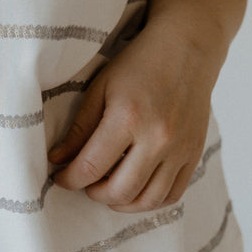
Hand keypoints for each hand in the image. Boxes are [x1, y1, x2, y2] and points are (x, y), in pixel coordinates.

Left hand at [48, 21, 218, 213]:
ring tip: (105, 189)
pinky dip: (149, 201)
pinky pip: (172, 195)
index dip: (69, 178)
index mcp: (128, 117)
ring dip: (120, 202)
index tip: (59, 177)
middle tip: (82, 182)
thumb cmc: (137, 64)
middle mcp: (158, 139)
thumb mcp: (100, 87)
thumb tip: (57, 159)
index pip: (91, 166)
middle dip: (93, 193)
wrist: (185, 49)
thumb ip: (79, 127)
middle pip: (119, 190)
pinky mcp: (195, 154)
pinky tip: (133, 190)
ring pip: (147, 200)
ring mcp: (180, 150)